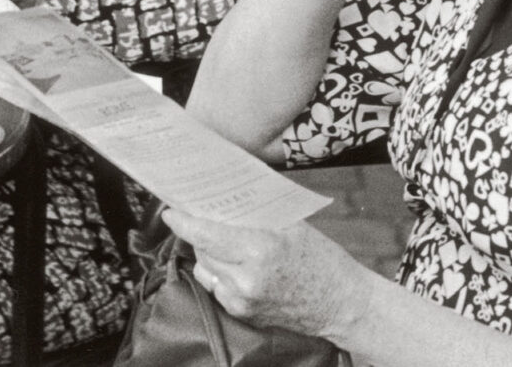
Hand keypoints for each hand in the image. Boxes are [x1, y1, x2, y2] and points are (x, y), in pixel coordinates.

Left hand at [162, 210, 370, 342]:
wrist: (340, 303)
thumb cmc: (320, 258)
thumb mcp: (291, 225)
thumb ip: (255, 214)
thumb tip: (223, 197)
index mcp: (259, 249)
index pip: (207, 234)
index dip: (184, 222)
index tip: (170, 211)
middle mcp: (246, 278)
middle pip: (203, 250)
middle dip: (198, 233)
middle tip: (199, 216)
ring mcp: (243, 300)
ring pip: (206, 270)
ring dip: (208, 254)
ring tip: (222, 241)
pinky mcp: (243, 314)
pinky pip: (217, 287)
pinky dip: (220, 273)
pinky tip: (236, 264)